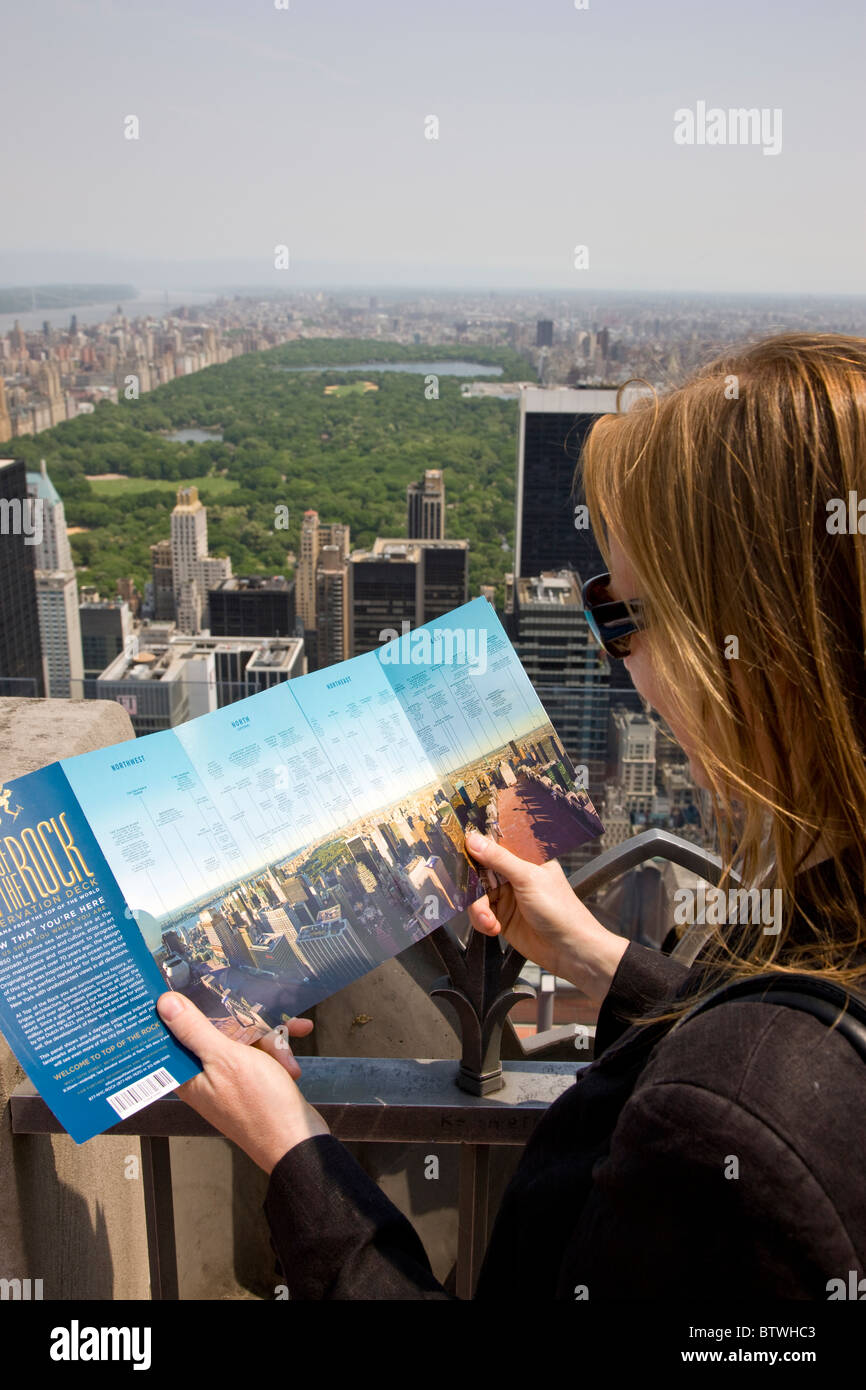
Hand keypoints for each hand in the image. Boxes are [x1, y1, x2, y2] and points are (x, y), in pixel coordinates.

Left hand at [156, 992, 329, 1174]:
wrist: (298, 1143)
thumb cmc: (261, 1109)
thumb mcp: (226, 1060)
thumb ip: (195, 1030)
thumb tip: (165, 1005)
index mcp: (188, 1073)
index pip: (176, 1030)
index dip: (186, 1006)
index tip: (194, 982)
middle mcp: (205, 1075)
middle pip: (217, 1029)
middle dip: (247, 1025)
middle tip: (267, 1029)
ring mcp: (229, 1077)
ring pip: (244, 1038)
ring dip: (270, 1042)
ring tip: (285, 1056)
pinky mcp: (250, 1079)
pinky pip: (260, 1053)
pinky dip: (278, 1053)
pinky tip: (292, 1059)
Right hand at [464, 831, 627, 1007]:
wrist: (568, 950)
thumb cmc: (561, 911)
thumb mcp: (528, 879)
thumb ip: (499, 859)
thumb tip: (474, 840)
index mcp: (527, 857)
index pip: (496, 843)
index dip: (477, 845)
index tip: (460, 848)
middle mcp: (515, 874)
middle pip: (480, 870)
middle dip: (472, 884)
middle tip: (471, 893)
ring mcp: (507, 895)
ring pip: (476, 894)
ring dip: (478, 908)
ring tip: (489, 920)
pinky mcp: (501, 916)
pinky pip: (480, 913)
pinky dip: (482, 921)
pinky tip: (493, 928)